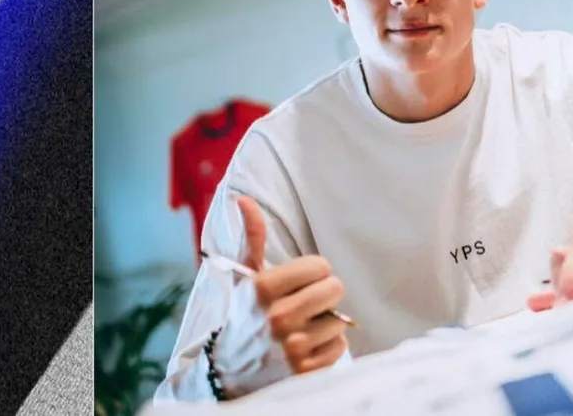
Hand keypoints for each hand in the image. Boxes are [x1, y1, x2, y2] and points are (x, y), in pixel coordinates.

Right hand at [237, 196, 349, 373]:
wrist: (232, 371)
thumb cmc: (245, 315)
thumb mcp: (245, 277)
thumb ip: (251, 238)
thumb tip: (244, 199)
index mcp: (262, 289)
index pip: (320, 266)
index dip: (313, 272)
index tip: (298, 283)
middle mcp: (276, 318)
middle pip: (335, 289)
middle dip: (323, 296)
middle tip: (304, 305)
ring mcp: (292, 348)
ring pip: (339, 320)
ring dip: (325, 324)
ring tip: (301, 329)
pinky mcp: (306, 372)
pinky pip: (340, 347)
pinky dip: (328, 348)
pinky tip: (307, 349)